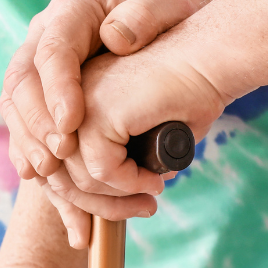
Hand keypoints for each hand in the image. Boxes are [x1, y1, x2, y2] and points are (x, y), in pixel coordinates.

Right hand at [0, 0, 195, 179]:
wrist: (151, 20)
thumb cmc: (163, 13)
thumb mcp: (168, 2)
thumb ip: (149, 12)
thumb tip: (115, 39)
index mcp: (71, 11)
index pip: (52, 50)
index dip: (56, 89)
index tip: (72, 124)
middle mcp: (41, 36)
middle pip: (21, 80)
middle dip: (36, 121)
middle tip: (61, 154)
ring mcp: (34, 65)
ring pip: (13, 104)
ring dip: (27, 140)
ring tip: (49, 170)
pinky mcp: (35, 92)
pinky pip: (19, 122)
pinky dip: (25, 150)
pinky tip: (38, 176)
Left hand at [42, 47, 228, 246]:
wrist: (213, 56)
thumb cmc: (190, 89)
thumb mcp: (145, 132)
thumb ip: (122, 159)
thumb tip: (115, 196)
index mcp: (69, 104)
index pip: (54, 163)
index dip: (79, 198)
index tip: (118, 211)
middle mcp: (63, 103)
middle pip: (59, 175)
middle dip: (100, 205)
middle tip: (143, 210)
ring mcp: (75, 106)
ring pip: (79, 178)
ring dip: (118, 199)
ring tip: (152, 195)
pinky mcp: (95, 112)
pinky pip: (102, 170)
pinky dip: (130, 183)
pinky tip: (154, 179)